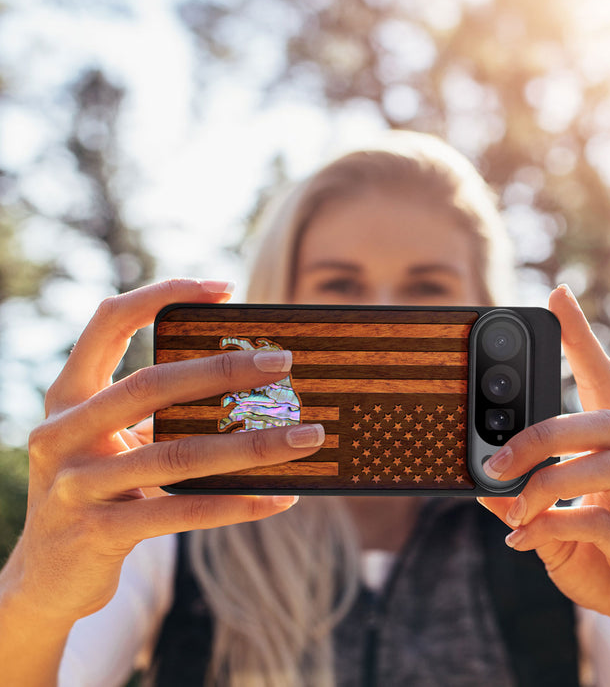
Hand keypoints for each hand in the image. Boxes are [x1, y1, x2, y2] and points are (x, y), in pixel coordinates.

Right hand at [2, 279, 324, 627]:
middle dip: (223, 370)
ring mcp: (76, 485)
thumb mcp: (112, 442)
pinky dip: (238, 504)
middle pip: (151, 385)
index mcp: (69, 396)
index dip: (162, 294)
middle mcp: (63, 433)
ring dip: (252, 445)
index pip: (109, 322)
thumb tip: (247, 387)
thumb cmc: (98, 491)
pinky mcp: (99, 533)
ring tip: (307, 436)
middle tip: (283, 362)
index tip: (224, 288)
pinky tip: (280, 498)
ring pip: (178, 455)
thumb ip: (156, 414)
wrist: (46, 577)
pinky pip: (183, 512)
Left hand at [478, 285, 609, 677]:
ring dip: (545, 483)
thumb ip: (523, 503)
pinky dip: (553, 526)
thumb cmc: (609, 564)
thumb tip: (480, 483)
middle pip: (604, 421)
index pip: (605, 383)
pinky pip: (604, 524)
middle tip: (495, 459)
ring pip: (606, 466)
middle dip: (541, 434)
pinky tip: (524, 541)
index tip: (558, 296)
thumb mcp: (554, 527)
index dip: (582, 339)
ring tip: (512, 509)